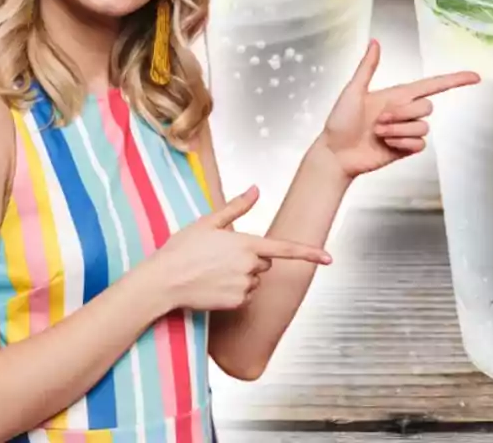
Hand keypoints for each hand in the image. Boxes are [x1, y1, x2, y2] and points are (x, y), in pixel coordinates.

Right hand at [148, 186, 331, 312]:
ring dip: (242, 276)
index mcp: (245, 244)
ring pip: (254, 281)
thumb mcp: (208, 222)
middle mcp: (249, 266)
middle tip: (222, 257)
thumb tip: (256, 189)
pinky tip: (213, 286)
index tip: (329, 258)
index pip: (285, 249)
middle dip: (252, 260)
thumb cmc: (182, 249)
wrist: (163, 281)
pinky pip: (245, 296)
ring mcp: (243, 287)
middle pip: (265, 263)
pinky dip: (234, 292)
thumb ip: (237, 206)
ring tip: (213, 272)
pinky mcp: (236, 303)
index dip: (310, 253)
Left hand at [320, 39, 480, 177]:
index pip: (433, 85)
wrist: (336, 153)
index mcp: (396, 95)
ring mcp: (406, 131)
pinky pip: (420, 145)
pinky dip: (403, 144)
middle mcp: (404, 111)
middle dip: (403, 114)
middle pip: (428, 107)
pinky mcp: (406, 149)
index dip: (455, 80)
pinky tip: (386, 145)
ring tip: (378, 133)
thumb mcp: (352, 91)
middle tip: (378, 121)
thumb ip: (367, 67)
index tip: (475, 77)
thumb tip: (374, 42)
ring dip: (399, 131)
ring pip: (423, 127)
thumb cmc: (339, 122)